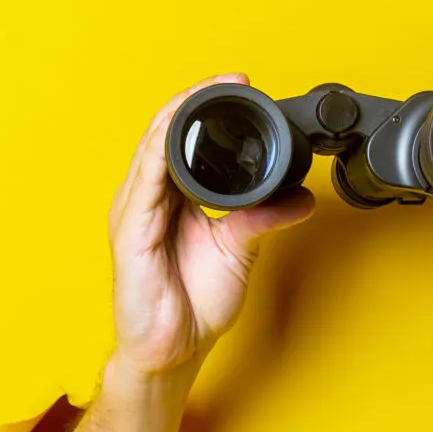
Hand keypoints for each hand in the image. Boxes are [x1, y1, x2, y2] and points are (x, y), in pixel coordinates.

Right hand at [107, 74, 314, 375]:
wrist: (172, 351)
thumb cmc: (194, 304)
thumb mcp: (239, 251)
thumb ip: (263, 218)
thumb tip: (301, 198)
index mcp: (172, 197)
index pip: (185, 140)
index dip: (209, 110)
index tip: (242, 88)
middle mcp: (150, 198)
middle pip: (166, 134)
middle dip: (198, 101)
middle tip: (234, 81)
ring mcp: (136, 214)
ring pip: (153, 150)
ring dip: (180, 117)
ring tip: (207, 92)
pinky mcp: (131, 234)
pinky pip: (145, 186)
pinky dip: (160, 156)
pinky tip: (175, 136)